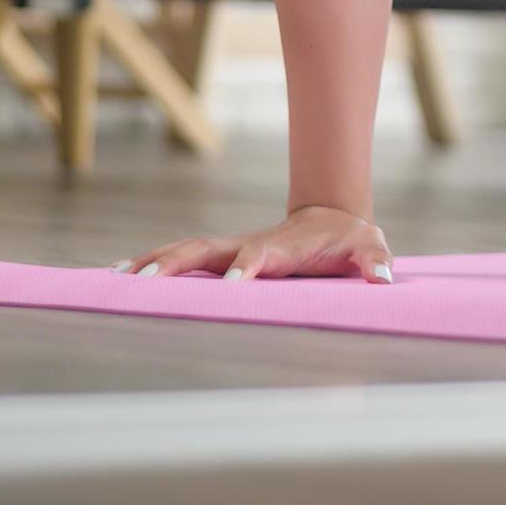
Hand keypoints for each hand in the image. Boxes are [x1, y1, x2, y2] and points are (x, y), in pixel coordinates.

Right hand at [112, 203, 396, 283]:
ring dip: (156, 261)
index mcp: (281, 247)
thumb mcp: (370, 247)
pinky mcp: (223, 256)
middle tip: (144, 281)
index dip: (246, 267)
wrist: (333, 219)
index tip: (230, 285)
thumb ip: (376, 260)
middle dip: (176, 262)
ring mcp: (233, 249)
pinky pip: (185, 258)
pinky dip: (155, 262)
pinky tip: (124, 272)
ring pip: (187, 250)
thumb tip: (384, 278)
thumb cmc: (352, 239)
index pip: (259, 256)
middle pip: (206, 249)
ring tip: (121, 277)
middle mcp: (249, 245)